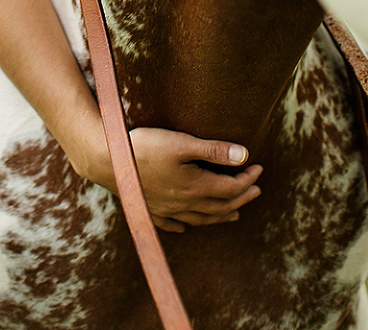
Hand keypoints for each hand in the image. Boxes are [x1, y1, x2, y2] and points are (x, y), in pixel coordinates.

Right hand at [89, 127, 261, 232]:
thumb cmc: (146, 147)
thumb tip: (244, 155)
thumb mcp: (182, 143)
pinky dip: (187, 225)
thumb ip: (214, 150)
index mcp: (195, 187)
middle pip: (220, 206)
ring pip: (202, 219)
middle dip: (241, 198)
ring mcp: (167, 211)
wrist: (108, 161)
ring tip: (234, 213)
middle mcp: (184, 204)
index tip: (259, 168)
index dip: (248, 179)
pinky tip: (188, 225)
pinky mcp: (151, 211)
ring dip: (221, 215)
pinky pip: (174, 224)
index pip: (230, 188)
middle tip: (255, 190)